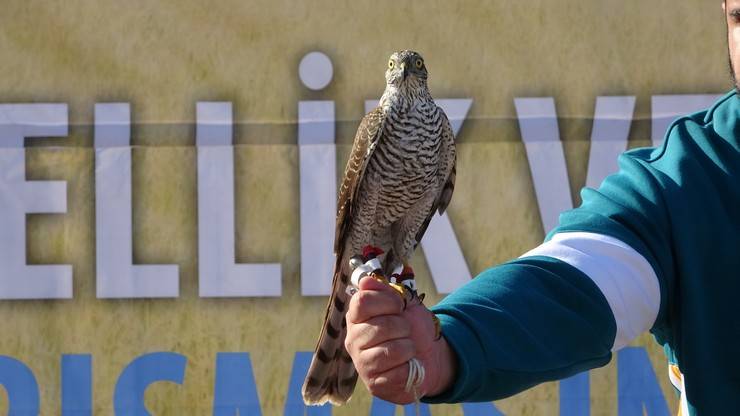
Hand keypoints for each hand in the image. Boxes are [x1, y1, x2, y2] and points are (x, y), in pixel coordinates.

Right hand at [344, 276, 456, 403]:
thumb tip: (366, 280)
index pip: (362, 301)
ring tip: (407, 349)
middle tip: (406, 331)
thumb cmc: (414, 328)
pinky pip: (398, 372)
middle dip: (403, 327)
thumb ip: (387, 290)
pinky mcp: (374, 384)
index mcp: (357, 317)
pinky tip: (406, 366)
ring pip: (391, 350)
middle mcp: (353, 340)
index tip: (400, 305)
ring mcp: (362, 363)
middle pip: (381, 326)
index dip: (387, 301)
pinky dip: (411, 367)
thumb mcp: (405, 303)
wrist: (430, 356)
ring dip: (408, 348)